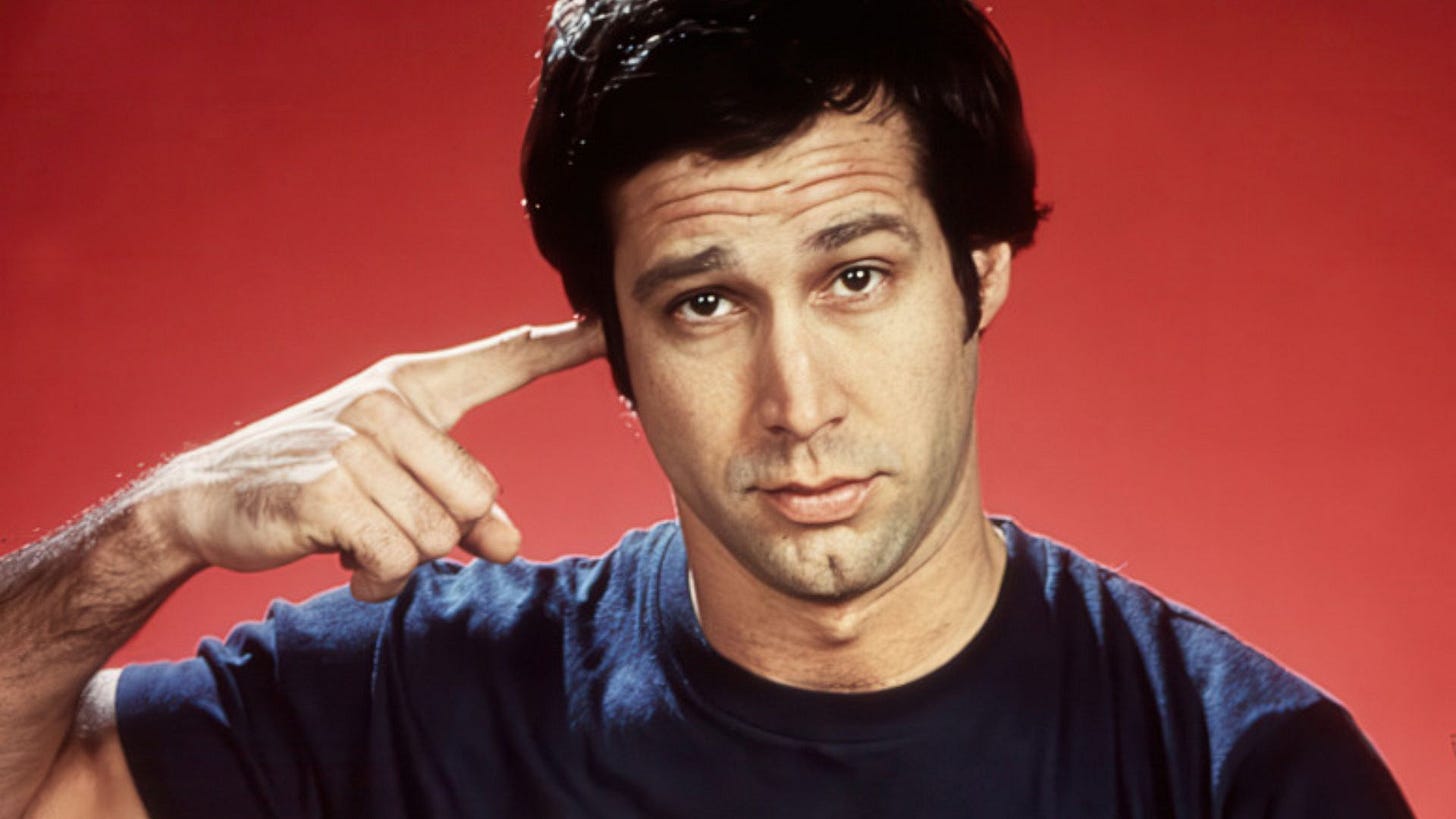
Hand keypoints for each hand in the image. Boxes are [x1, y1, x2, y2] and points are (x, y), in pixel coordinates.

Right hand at [137, 320, 605, 599]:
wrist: (207, 500)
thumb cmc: (313, 483)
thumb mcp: (392, 484)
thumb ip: (461, 508)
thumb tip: (511, 545)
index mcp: (410, 387)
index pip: (499, 360)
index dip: (559, 345)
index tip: (606, 324)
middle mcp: (386, 402)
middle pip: (476, 495)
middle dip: (442, 532)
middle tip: (386, 525)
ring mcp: (355, 442)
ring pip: (439, 535)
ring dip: (400, 560)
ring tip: (357, 540)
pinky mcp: (329, 488)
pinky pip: (396, 558)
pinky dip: (376, 578)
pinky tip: (343, 559)